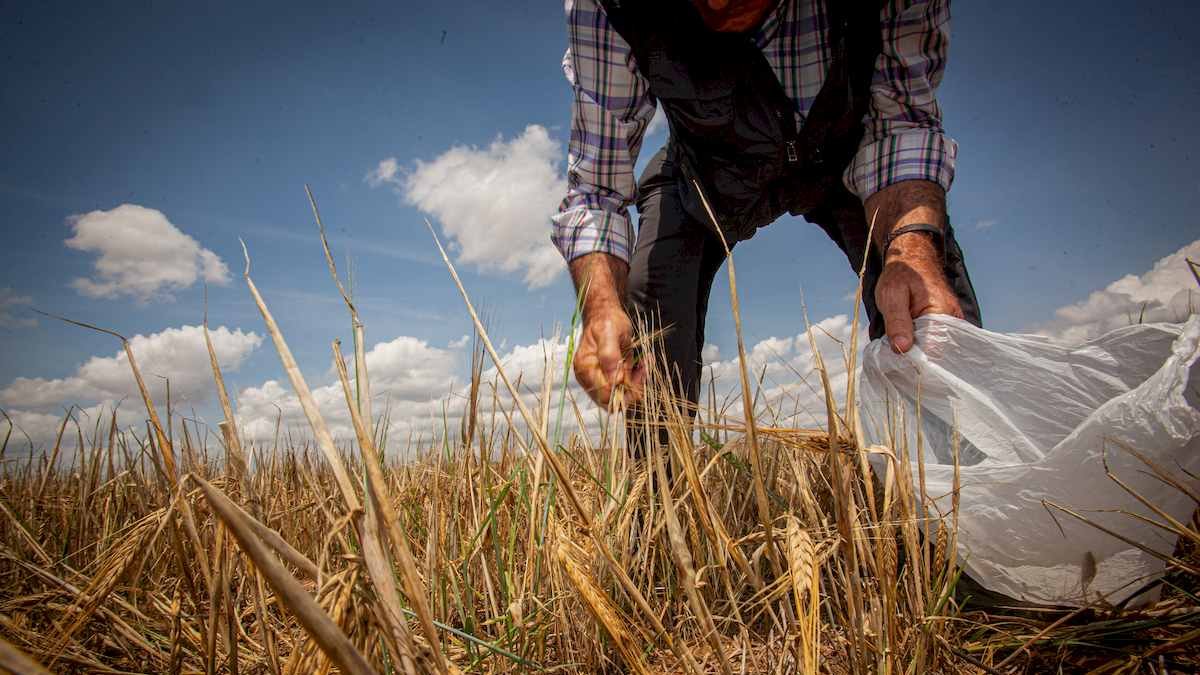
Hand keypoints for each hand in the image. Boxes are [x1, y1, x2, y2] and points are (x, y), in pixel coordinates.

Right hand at [567, 252, 644, 408]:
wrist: (606, 314)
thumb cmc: (606, 321)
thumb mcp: (609, 333)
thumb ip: (610, 356)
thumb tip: (616, 380)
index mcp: (585, 369)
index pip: (605, 395)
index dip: (624, 390)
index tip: (639, 372)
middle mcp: (589, 378)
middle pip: (613, 401)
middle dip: (633, 388)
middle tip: (644, 368)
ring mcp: (599, 380)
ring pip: (622, 396)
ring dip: (638, 382)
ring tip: (645, 363)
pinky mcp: (610, 378)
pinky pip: (626, 388)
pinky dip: (637, 379)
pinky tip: (642, 364)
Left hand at [875, 234, 963, 353]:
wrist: (911, 259)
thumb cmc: (901, 274)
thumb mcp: (892, 295)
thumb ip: (897, 322)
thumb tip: (902, 349)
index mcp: (943, 313)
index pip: (933, 350)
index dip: (914, 358)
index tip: (896, 360)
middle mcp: (953, 320)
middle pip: (934, 351)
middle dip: (913, 355)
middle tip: (893, 354)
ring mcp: (950, 323)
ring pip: (932, 347)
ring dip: (915, 350)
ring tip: (898, 346)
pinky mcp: (943, 324)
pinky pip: (932, 341)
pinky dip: (918, 344)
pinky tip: (905, 342)